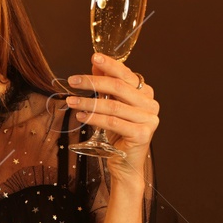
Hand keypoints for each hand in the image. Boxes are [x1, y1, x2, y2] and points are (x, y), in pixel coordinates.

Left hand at [65, 52, 157, 187]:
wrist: (126, 165)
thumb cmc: (118, 135)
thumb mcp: (111, 107)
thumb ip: (106, 85)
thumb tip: (95, 64)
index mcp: (145, 93)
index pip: (126, 74)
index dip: (109, 65)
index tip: (93, 57)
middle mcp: (150, 104)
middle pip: (118, 88)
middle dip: (93, 83)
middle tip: (73, 81)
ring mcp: (149, 119)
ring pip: (113, 106)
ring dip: (89, 102)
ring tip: (71, 101)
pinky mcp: (143, 134)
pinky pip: (113, 122)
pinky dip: (95, 118)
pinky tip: (81, 116)